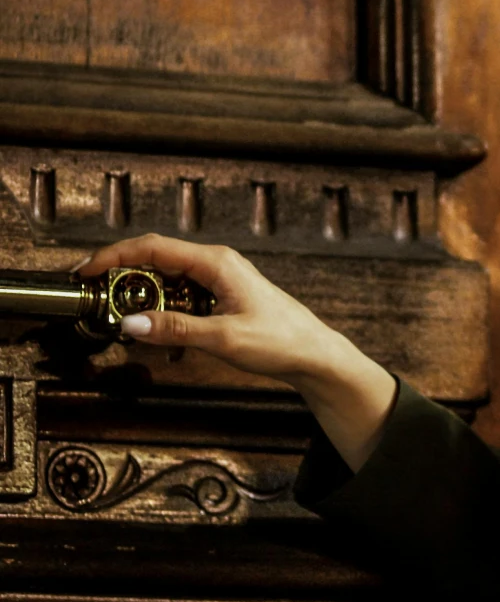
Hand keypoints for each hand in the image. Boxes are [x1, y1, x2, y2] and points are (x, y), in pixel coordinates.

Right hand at [74, 233, 396, 470]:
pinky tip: (154, 326)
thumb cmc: (280, 341)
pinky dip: (160, 305)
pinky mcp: (220, 293)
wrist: (313, 354)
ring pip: (165, 275)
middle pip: (154, 257)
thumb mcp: (224, 338)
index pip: (152, 247)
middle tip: (90, 292)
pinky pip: (180, 291)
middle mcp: (215, 263)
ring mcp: (218, 277)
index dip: (113, 256)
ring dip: (138, 291)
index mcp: (215, 263)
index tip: (85, 270)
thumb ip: (175, 329)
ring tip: (115, 310)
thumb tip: (130, 323)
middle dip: (119, 272)